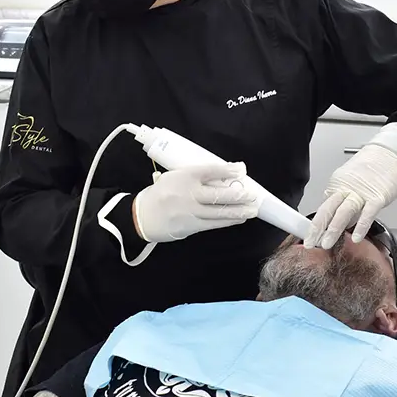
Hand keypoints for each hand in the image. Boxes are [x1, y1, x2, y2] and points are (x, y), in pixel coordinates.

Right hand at [133, 162, 259, 242]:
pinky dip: (228, 221)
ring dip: (239, 211)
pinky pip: (214, 224)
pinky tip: (239, 218)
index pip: (208, 171)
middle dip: (238, 195)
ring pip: (218, 212)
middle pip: (217, 194)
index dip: (226, 170)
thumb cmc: (162, 192)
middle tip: (253, 194)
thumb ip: (196, 175)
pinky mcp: (191, 227)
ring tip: (253, 209)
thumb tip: (224, 175)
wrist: (143, 216)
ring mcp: (189, 212)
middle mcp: (187, 194)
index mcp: (182, 177)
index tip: (241, 169)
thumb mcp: (175, 176)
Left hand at [305, 122, 396, 248]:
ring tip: (327, 243)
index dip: (316, 224)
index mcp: (338, 185)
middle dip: (317, 228)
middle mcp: (346, 188)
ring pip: (344, 211)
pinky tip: (356, 237)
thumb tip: (340, 221)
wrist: (390, 152)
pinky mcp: (378, 196)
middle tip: (310, 243)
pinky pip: (368, 213)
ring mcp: (361, 192)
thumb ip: (345, 202)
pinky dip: (361, 226)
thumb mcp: (352, 183)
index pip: (324, 207)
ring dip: (333, 229)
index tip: (311, 238)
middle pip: (328, 209)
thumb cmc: (373, 167)